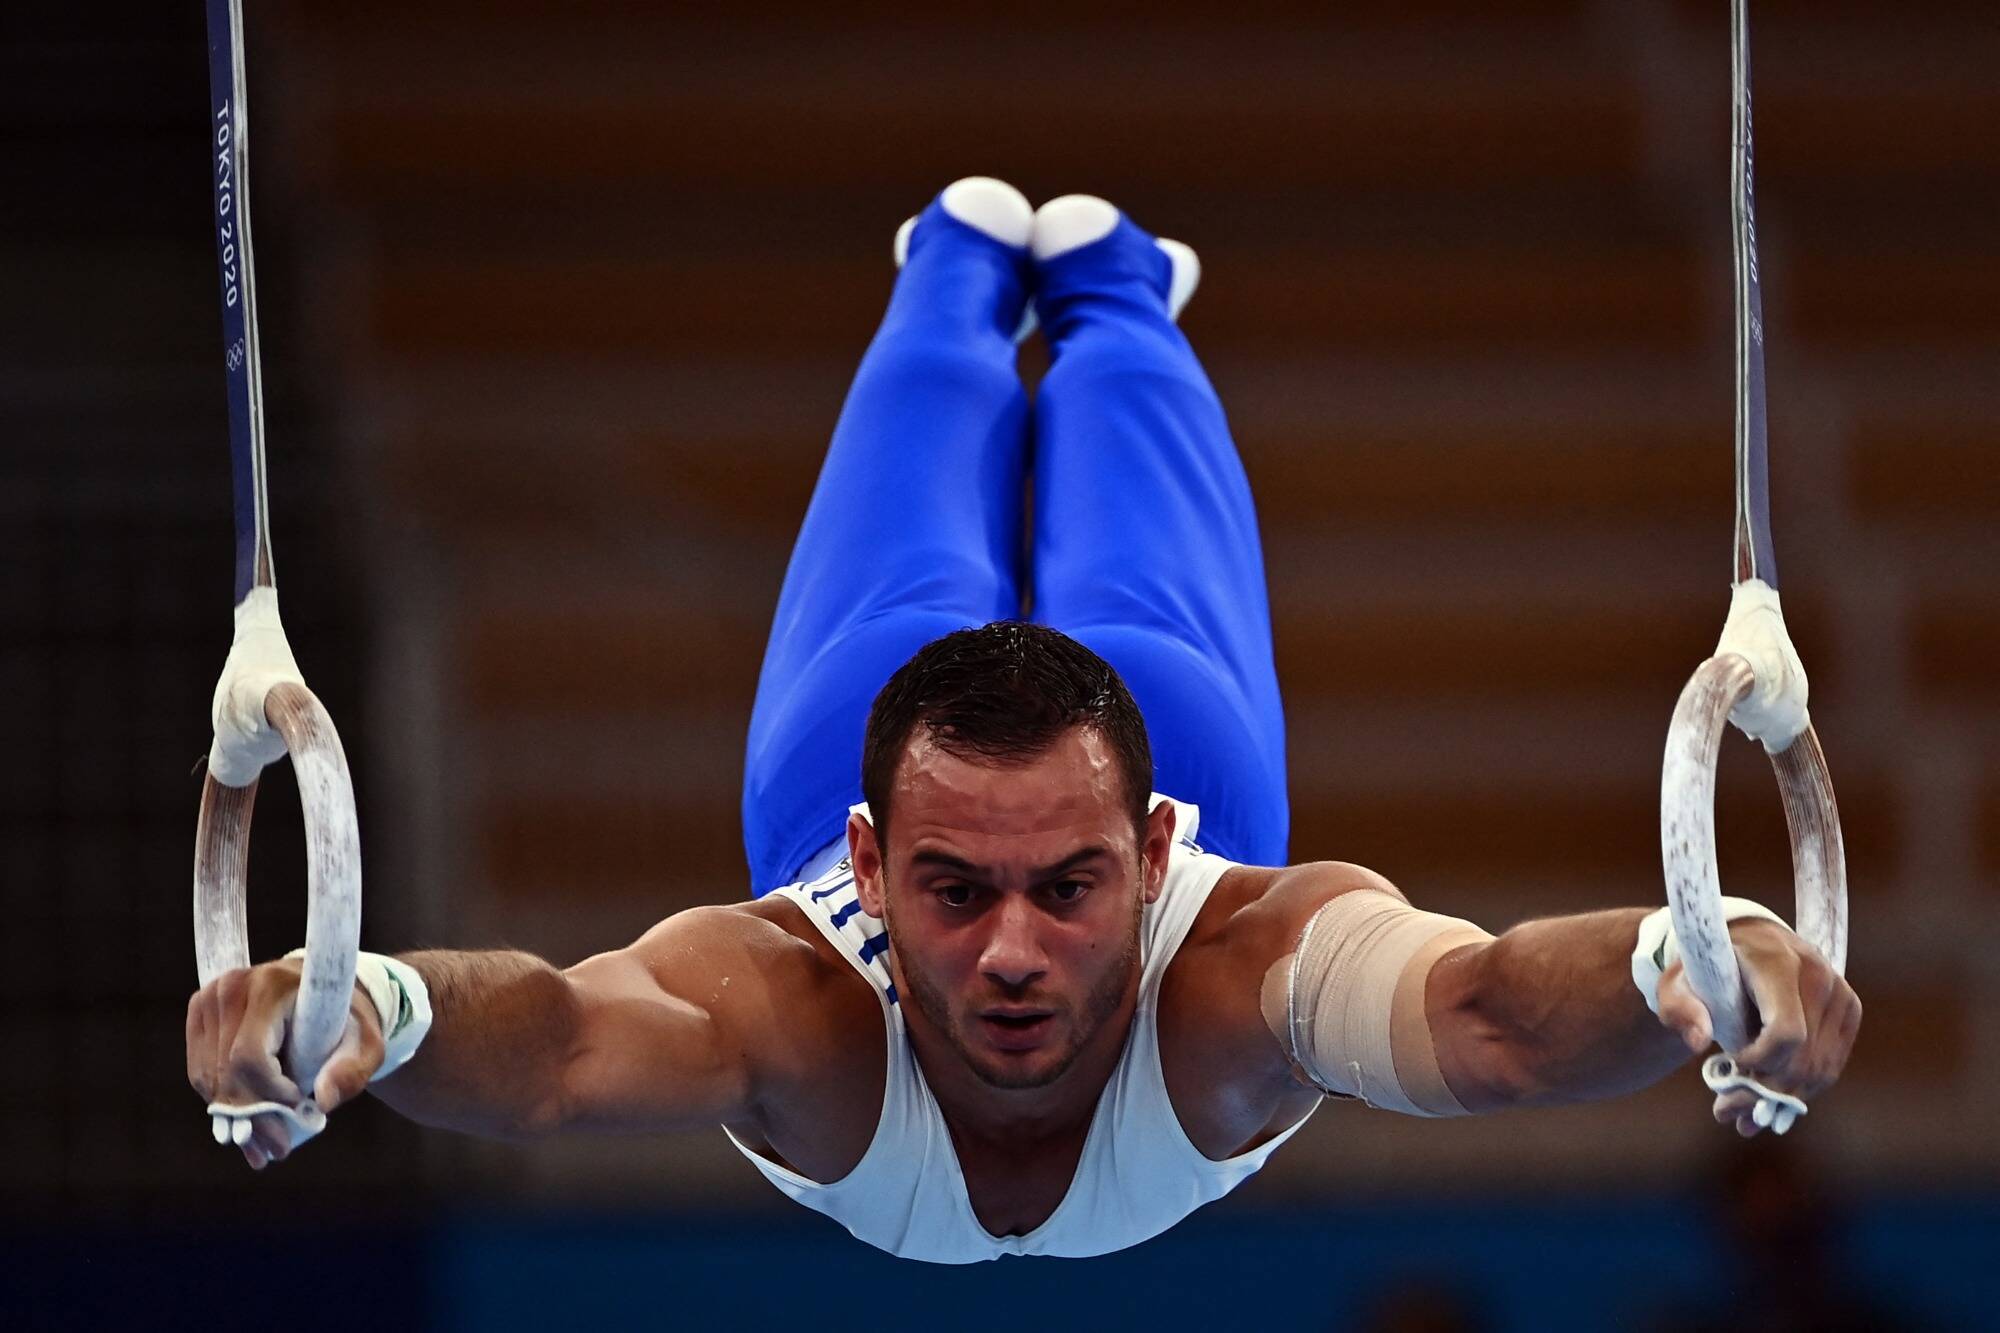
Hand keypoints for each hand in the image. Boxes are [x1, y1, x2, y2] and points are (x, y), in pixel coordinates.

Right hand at [185, 959, 383, 1168]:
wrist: (327, 992)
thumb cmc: (348, 1019)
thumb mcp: (366, 1043)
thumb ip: (351, 1071)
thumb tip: (323, 1101)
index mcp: (272, 986)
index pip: (249, 1056)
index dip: (268, 1093)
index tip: (298, 1109)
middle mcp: (232, 986)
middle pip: (226, 1071)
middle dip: (253, 1117)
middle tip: (278, 1148)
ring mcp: (210, 998)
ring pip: (208, 1076)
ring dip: (234, 1117)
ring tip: (264, 1144)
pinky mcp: (201, 1014)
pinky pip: (200, 1071)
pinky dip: (220, 1102)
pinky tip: (245, 1125)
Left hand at [1655, 919, 1860, 1136]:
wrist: (1744, 941)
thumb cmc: (1706, 964)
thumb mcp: (1676, 981)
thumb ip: (1679, 1008)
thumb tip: (1698, 1043)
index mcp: (1778, 963)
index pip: (1786, 1031)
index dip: (1759, 1061)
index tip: (1727, 1066)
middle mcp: (1818, 975)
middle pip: (1804, 1058)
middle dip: (1763, 1092)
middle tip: (1725, 1112)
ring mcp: (1840, 993)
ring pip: (1821, 1069)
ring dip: (1782, 1100)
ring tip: (1742, 1116)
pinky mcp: (1848, 1010)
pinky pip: (1831, 1065)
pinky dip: (1801, 1091)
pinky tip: (1768, 1103)